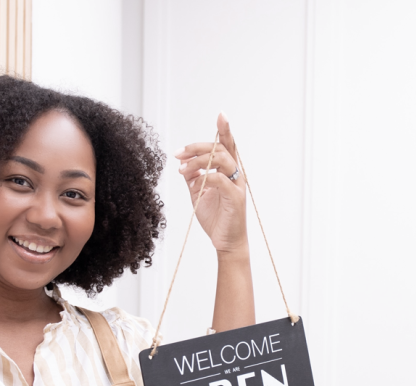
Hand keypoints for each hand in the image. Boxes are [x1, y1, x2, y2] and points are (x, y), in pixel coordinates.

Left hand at [175, 113, 248, 254]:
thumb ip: (194, 176)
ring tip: (182, 170)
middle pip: (222, 148)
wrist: (225, 241)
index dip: (225, 129)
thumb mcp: (198, 193)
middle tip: (179, 153)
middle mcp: (235, 175)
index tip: (221, 114)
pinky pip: (220, 179)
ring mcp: (237, 185)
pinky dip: (205, 177)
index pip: (227, 145)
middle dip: (198, 147)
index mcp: (228, 171)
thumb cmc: (215, 218)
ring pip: (222, 159)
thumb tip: (185, 164)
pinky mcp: (235, 197)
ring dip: (199, 161)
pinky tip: (193, 183)